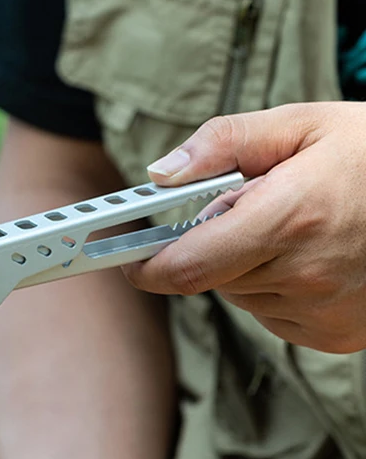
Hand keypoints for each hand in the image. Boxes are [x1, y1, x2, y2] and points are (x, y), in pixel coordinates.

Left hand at [121, 102, 365, 352]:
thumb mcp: (301, 123)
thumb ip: (224, 142)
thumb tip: (161, 172)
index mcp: (288, 218)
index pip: (185, 266)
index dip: (145, 264)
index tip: (123, 254)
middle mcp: (304, 275)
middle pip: (207, 278)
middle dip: (208, 245)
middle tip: (243, 209)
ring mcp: (323, 311)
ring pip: (239, 296)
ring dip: (243, 265)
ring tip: (291, 226)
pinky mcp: (336, 335)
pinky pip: (271, 314)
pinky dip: (273, 287)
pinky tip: (309, 256)